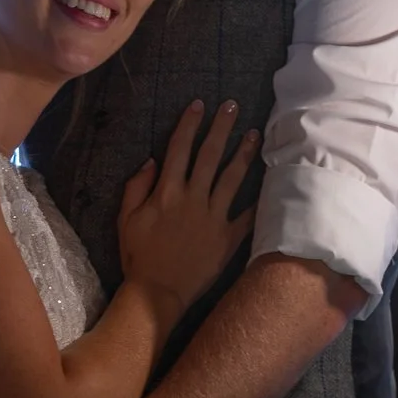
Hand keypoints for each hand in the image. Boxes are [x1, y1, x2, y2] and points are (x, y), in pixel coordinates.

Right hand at [116, 98, 256, 315]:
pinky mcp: (228, 237)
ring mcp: (214, 216)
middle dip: (221, 127)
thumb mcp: (126, 219)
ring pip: (233, 177)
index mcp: (167, 192)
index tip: (199, 105)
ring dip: (244, 153)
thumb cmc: (139, 255)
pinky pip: (247, 215)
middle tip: (233, 105)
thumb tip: (150, 160)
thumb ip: (136, 187)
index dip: (189, 125)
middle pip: (210, 155)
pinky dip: (260, 200)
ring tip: (255, 133)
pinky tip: (272, 181)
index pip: (179, 149)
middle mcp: (193, 198)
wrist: (158, 292)